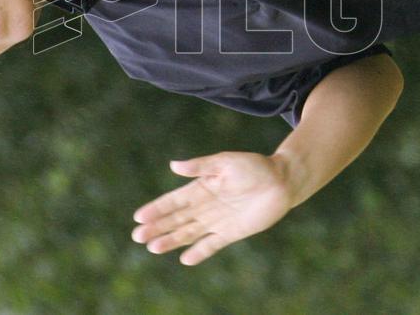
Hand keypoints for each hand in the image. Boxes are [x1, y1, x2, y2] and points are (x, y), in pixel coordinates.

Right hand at [131, 151, 293, 265]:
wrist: (281, 181)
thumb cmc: (253, 166)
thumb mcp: (225, 162)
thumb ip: (200, 166)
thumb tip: (173, 166)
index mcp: (201, 187)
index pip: (174, 200)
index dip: (157, 208)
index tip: (139, 216)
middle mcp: (206, 206)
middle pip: (176, 219)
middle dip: (157, 227)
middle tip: (137, 236)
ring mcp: (217, 221)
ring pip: (189, 233)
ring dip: (171, 240)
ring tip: (153, 248)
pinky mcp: (232, 232)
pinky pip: (212, 245)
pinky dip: (199, 252)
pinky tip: (185, 259)